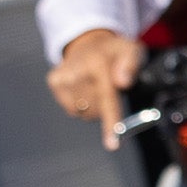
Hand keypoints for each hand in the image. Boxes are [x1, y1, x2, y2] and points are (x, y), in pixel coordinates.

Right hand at [49, 26, 142, 145]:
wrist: (88, 41)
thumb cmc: (114, 51)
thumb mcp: (132, 50)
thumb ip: (131, 65)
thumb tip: (123, 82)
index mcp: (98, 64)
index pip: (106, 99)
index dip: (110, 123)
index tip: (112, 145)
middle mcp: (77, 71)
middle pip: (96, 111)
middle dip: (105, 105)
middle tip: (108, 86)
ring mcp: (63, 77)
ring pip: (83, 112)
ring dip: (93, 105)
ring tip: (95, 84)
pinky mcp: (54, 81)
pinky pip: (72, 108)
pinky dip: (80, 102)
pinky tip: (82, 85)